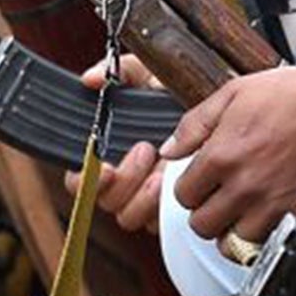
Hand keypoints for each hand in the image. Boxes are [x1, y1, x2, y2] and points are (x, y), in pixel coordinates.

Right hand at [68, 55, 163, 232]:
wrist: (216, 109)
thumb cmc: (178, 93)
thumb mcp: (149, 74)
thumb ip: (118, 72)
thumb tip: (90, 79)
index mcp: (107, 152)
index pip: (79, 179)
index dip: (83, 179)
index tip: (104, 166)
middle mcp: (122, 179)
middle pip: (103, 201)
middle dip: (124, 180)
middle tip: (144, 151)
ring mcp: (144, 197)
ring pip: (128, 216)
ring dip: (143, 196)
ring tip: (161, 169)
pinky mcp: (167, 211)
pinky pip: (156, 223)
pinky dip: (163, 206)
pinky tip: (175, 181)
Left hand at [163, 65, 295, 241]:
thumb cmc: (294, 94)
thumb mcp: (234, 93)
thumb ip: (194, 124)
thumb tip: (169, 150)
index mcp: (222, 155)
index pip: (182, 195)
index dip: (190, 188)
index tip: (202, 182)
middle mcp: (244, 187)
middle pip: (202, 226)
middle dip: (206, 212)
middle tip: (219, 198)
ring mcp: (273, 207)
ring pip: (232, 244)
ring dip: (233, 230)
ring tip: (242, 211)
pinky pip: (268, 247)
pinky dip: (263, 238)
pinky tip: (266, 218)